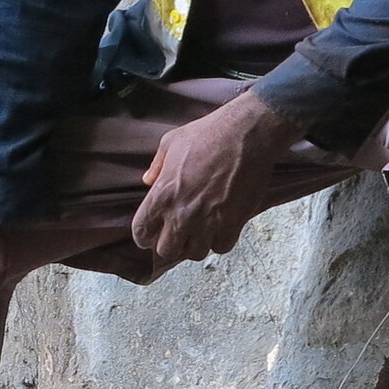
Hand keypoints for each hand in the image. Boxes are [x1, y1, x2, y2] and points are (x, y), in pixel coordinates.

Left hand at [131, 88, 298, 267]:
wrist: (246, 135)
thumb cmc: (208, 134)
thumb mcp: (171, 142)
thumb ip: (156, 165)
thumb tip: (148, 180)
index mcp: (163, 194)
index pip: (141, 232)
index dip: (143, 235)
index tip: (150, 233)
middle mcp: (183, 213)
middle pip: (166, 250)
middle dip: (168, 243)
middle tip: (175, 233)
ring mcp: (209, 221)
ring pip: (194, 253)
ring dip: (195, 244)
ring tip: (198, 230)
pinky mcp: (233, 223)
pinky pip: (221, 247)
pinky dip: (219, 241)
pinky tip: (219, 228)